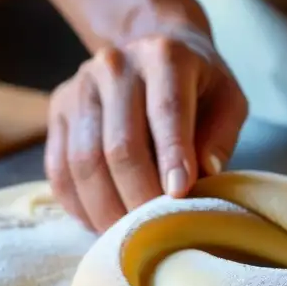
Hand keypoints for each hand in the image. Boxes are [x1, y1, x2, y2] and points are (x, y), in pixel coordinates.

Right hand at [46, 27, 247, 232]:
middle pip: (120, 145)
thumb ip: (221, 136)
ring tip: (127, 236)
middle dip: (139, 196)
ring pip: (84, 161)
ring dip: (106, 208)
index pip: (166, 111)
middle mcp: (115, 66)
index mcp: (164, 56)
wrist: (152, 49)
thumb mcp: (228, 100)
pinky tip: (100, 223)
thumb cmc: (198, 87)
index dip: (172, 157)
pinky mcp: (58, 110)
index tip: (179, 197)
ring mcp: (79, 87)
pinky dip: (78, 204)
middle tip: (155, 231)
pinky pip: (58, 168)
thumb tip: (203, 174)